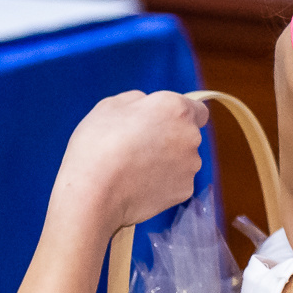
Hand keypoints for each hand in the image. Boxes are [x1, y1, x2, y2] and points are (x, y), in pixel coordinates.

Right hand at [55, 90, 208, 231]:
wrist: (95, 191)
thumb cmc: (99, 142)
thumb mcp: (111, 105)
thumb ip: (138, 101)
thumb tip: (147, 106)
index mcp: (176, 108)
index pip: (197, 110)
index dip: (179, 116)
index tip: (160, 123)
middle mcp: (191, 136)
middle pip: (188, 135)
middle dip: (170, 138)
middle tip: (139, 146)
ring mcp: (190, 166)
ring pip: (183, 160)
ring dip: (167, 161)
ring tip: (135, 169)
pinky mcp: (184, 191)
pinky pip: (176, 182)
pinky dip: (162, 183)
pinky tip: (139, 185)